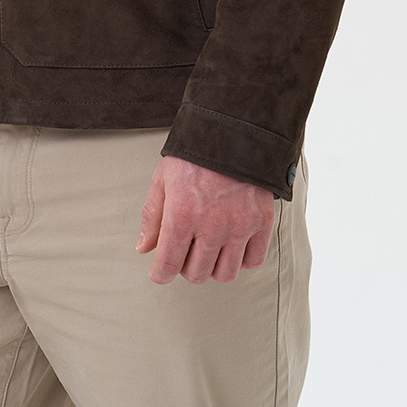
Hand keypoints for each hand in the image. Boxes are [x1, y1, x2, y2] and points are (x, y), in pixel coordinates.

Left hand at [135, 155, 274, 283]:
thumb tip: (144, 248)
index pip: (168, 265)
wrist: (233, 131)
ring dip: (213, 267)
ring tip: (209, 249)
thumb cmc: (194, 155)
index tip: (160, 272)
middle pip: (197, 275)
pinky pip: (253, 261)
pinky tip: (232, 244)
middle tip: (186, 251)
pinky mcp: (262, 222)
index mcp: (182, 214)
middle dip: (186, 268)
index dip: (160, 274)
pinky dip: (242, 260)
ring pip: (225, 274)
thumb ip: (152, 216)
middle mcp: (212, 226)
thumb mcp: (163, 179)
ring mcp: (240, 226)